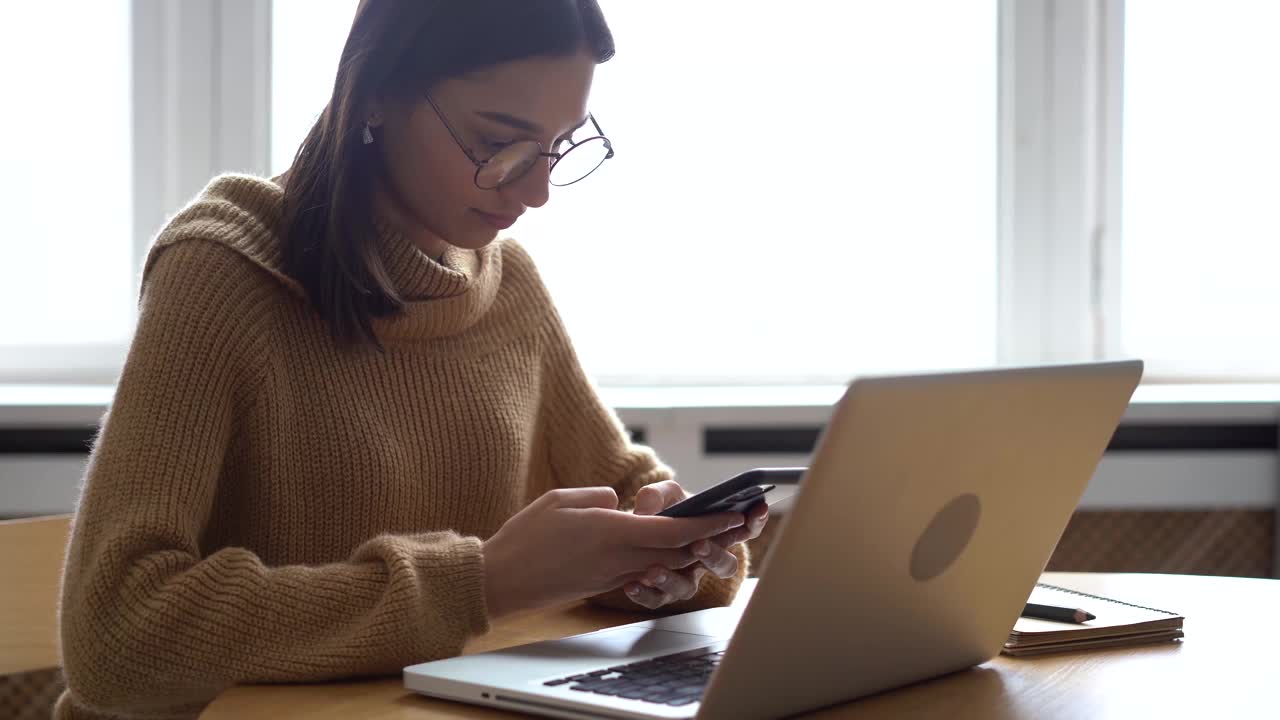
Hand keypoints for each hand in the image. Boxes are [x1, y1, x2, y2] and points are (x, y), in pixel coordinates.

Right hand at [481, 486, 746, 618]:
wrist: (502, 582)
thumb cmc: (525, 537)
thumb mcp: (562, 499)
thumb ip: (598, 497)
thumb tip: (620, 502)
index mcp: (612, 531)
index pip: (674, 529)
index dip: (709, 523)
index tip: (734, 514)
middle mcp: (620, 557)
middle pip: (679, 550)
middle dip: (711, 538)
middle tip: (736, 524)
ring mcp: (613, 574)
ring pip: (664, 562)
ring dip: (689, 550)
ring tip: (710, 534)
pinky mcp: (604, 584)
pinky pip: (642, 571)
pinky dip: (661, 560)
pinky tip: (666, 550)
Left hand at [622, 480, 769, 609]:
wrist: (631, 534)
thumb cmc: (659, 512)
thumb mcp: (661, 496)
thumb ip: (657, 495)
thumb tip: (648, 511)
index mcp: (713, 534)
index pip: (743, 529)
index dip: (754, 521)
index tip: (757, 509)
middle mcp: (704, 561)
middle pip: (724, 565)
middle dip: (715, 555)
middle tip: (699, 545)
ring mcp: (684, 579)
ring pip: (688, 588)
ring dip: (673, 580)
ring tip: (654, 571)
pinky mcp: (660, 593)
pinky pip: (657, 600)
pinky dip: (645, 594)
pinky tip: (631, 584)